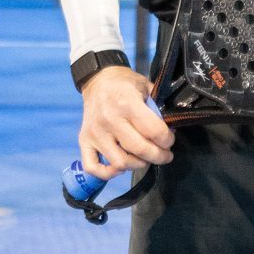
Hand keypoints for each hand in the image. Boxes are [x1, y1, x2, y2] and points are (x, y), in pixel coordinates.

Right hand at [78, 65, 172, 179]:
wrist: (98, 80)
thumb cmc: (125, 84)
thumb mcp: (146, 86)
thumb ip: (158, 108)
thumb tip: (170, 130)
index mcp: (127, 103)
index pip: (154, 132)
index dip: (167, 140)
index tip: (169, 140)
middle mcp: (110, 119)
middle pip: (140, 150)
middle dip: (159, 156)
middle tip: (164, 155)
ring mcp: (95, 132)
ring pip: (120, 162)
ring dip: (138, 164)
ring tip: (144, 158)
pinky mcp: (84, 140)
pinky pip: (93, 167)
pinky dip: (107, 174)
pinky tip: (120, 167)